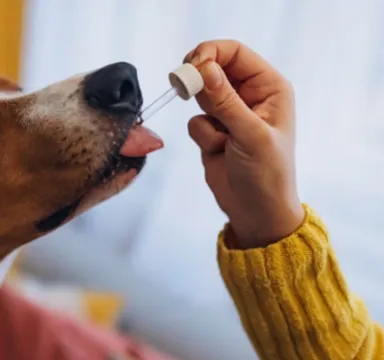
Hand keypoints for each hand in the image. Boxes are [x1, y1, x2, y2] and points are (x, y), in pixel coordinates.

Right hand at [185, 40, 304, 248]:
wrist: (256, 211)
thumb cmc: (267, 174)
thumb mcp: (250, 135)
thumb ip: (225, 101)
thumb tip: (204, 68)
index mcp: (269, 86)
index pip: (235, 52)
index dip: (210, 53)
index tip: (189, 67)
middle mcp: (250, 94)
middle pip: (213, 67)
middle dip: (199, 82)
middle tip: (184, 90)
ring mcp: (230, 112)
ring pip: (200, 94)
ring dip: (204, 116)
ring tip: (221, 139)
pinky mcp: (213, 130)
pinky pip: (194, 119)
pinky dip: (201, 135)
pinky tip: (219, 151)